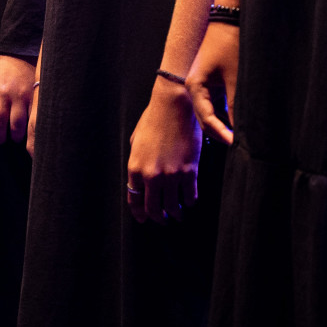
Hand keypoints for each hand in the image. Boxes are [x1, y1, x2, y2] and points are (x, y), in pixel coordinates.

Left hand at [0, 55, 36, 144]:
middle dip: (15, 136)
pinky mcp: (43, 92)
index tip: (0, 140)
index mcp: (2, 93)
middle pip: (16, 126)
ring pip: (31, 123)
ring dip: (29, 133)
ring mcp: (32, 95)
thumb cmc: (7, 66)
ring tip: (28, 135)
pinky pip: (42, 113)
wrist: (24, 47)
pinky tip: (39, 126)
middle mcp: (17, 96)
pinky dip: (40, 122)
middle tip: (14, 138)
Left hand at [125, 75, 201, 224]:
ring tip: (178, 214)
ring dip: (176, 214)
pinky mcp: (190, 171)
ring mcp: (171, 175)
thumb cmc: (154, 119)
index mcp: (135, 168)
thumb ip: (138, 161)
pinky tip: (190, 201)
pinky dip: (190, 201)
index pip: (135, 200)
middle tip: (164, 220)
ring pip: (173, 206)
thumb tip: (140, 178)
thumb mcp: (136, 140)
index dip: (140, 213)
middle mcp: (152, 175)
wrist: (175, 106)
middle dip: (159, 218)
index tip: (144, 219)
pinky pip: (190, 195)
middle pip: (154, 209)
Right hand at [186, 22, 238, 144]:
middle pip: (205, 120)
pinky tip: (237, 123)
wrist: (229, 20)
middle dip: (221, 133)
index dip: (223, 134)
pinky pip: (215, 106)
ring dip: (223, 126)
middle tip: (241, 145)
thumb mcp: (236, 78)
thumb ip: (237, 105)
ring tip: (240, 136)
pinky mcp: (210, 83)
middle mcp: (194, 89)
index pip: (207, 120)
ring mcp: (201, 86)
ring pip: (210, 114)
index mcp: (195, 87)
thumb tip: (242, 129)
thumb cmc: (230, 46)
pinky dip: (225, 116)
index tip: (238, 144)